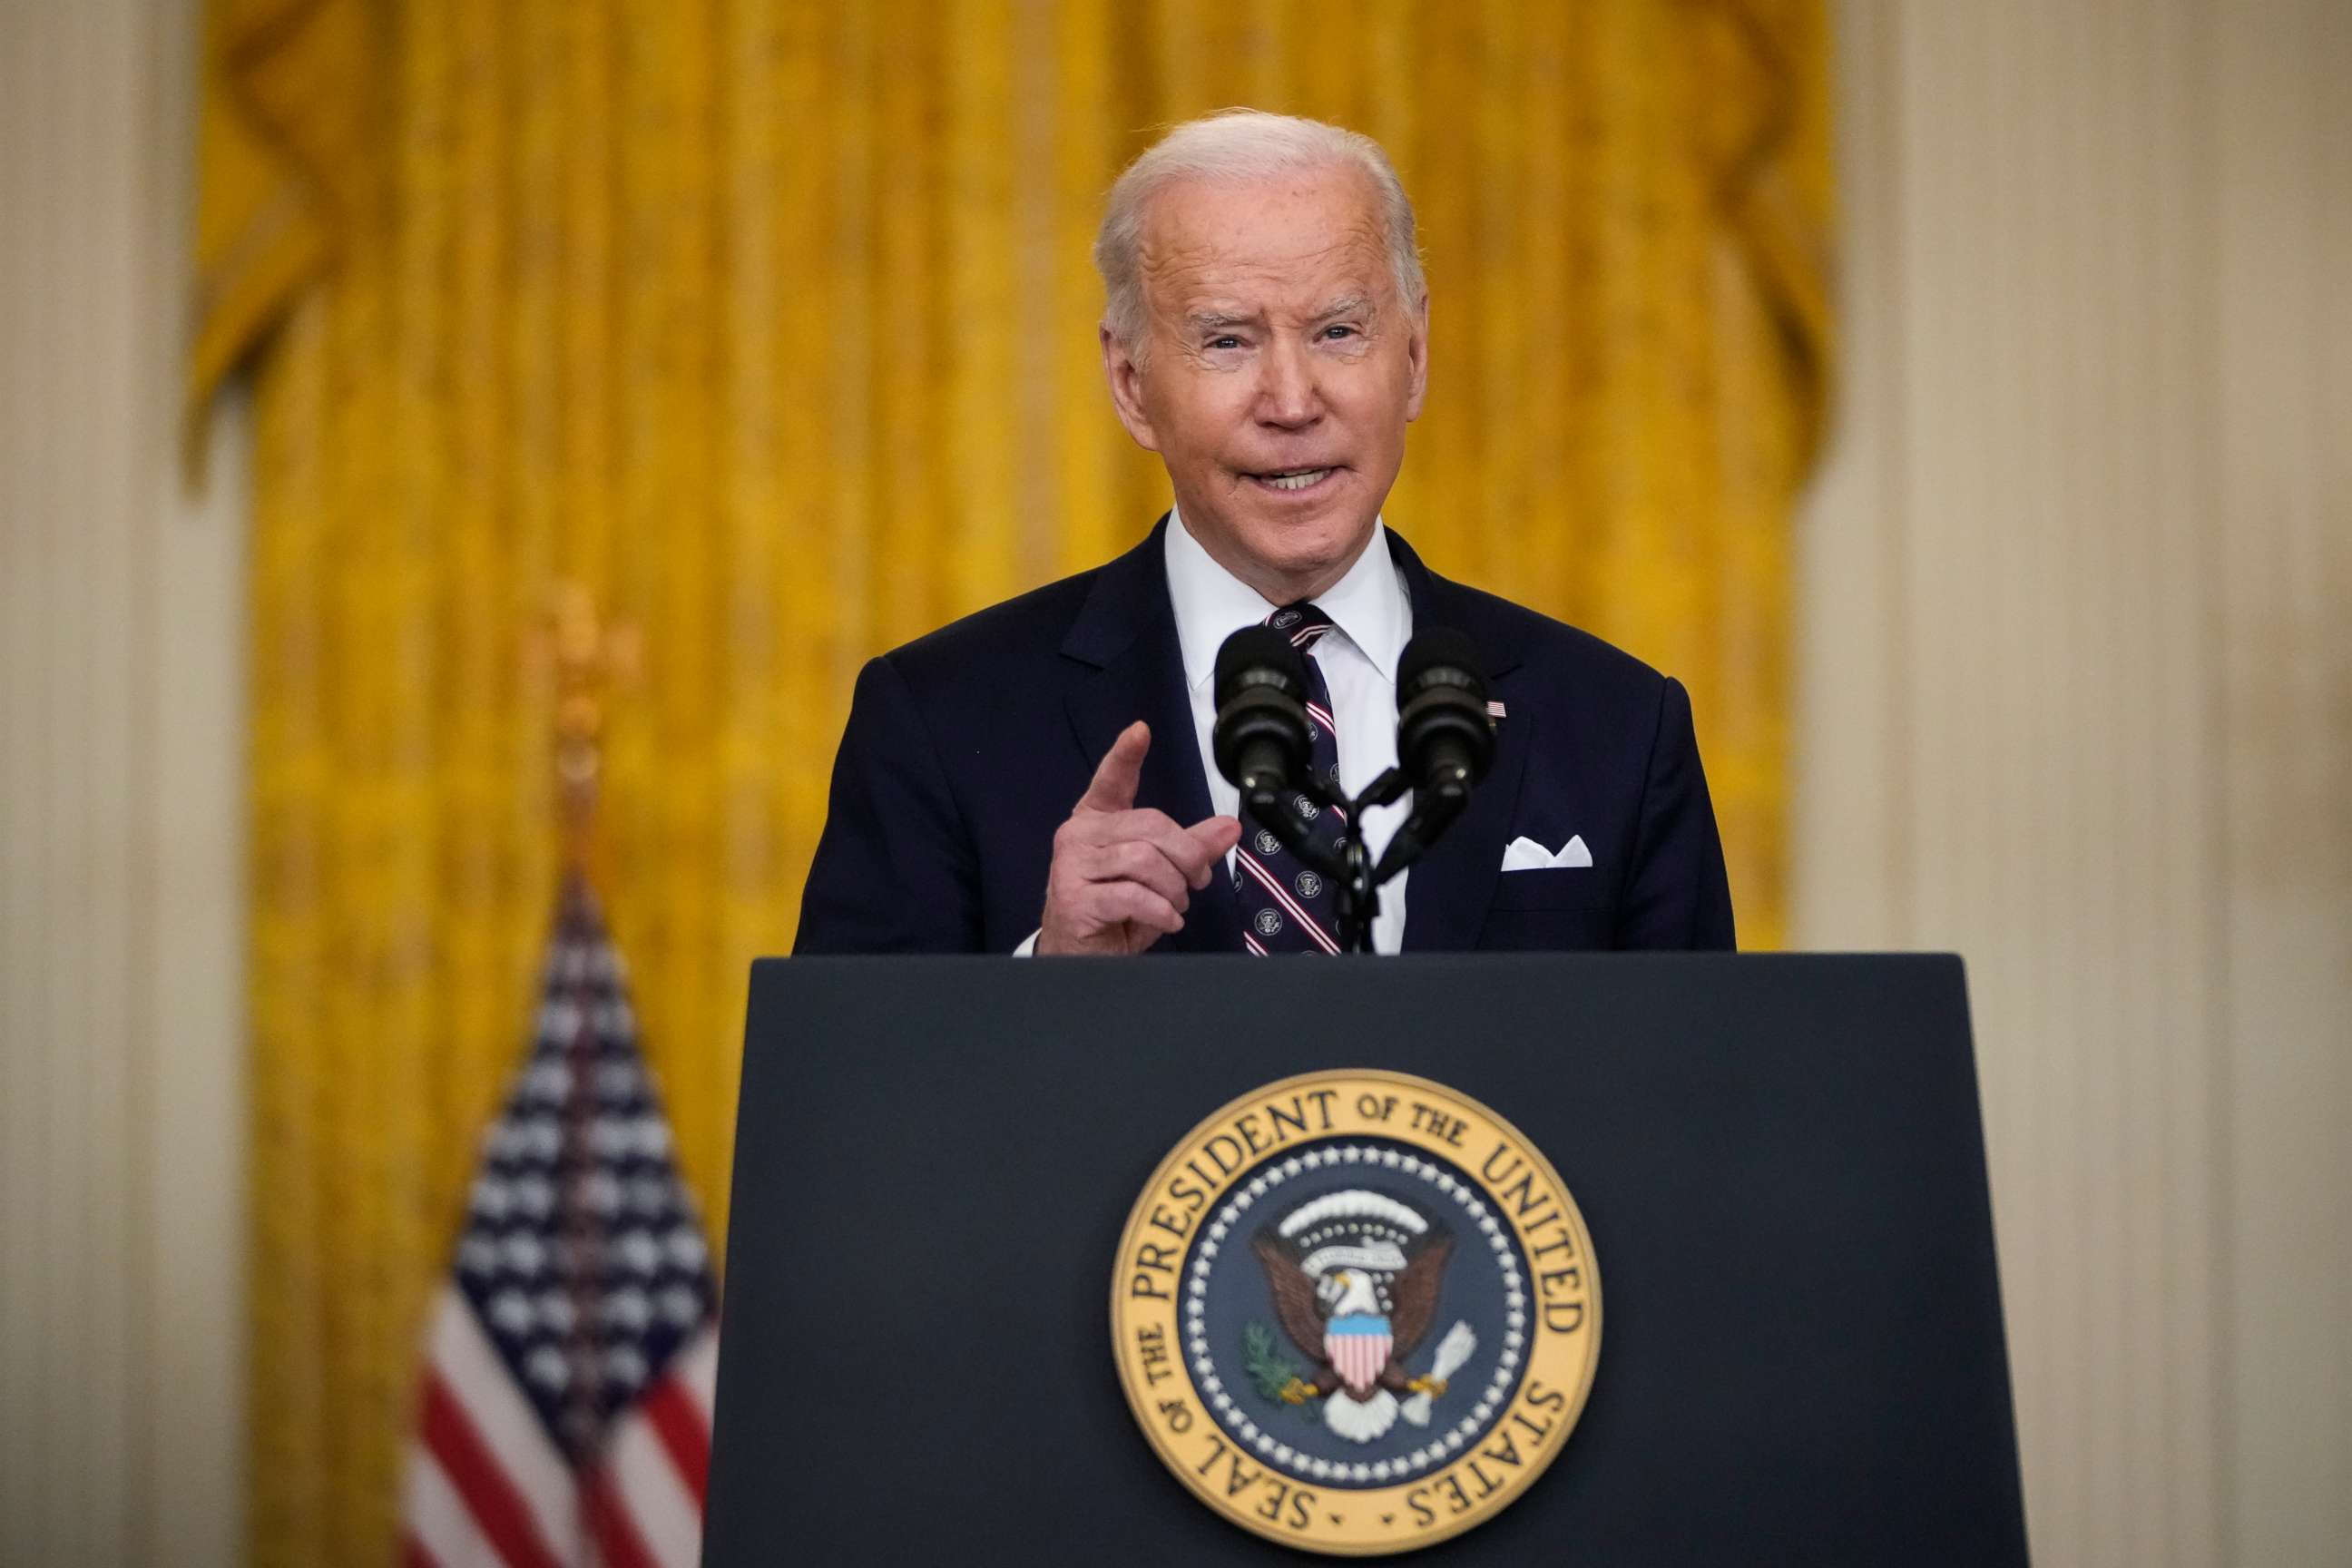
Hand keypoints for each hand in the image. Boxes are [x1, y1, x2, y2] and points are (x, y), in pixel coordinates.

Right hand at [1036, 722, 1241, 954]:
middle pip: (1151, 827)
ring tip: (1175, 905)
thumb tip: (1229, 826)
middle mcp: (1079, 836)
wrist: (1081, 957)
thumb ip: (1191, 848)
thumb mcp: (1160, 876)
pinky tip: (1167, 920)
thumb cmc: (1116, 912)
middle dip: (1187, 857)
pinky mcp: (1075, 899)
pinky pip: (1132, 895)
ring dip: (1174, 888)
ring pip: (1144, 861)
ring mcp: (1072, 866)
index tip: (1140, 731)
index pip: (1111, 780)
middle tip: (1197, 882)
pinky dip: (1161, 910)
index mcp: (1097, 821)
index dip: (1125, 755)